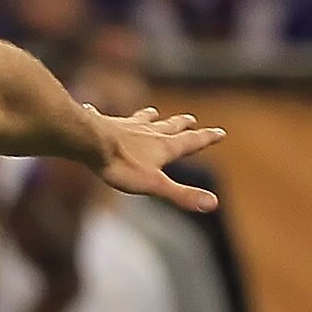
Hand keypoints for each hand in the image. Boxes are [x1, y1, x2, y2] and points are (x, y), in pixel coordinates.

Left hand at [85, 104, 223, 212]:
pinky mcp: (106, 125)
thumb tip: (213, 204)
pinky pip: (107, 118)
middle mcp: (149, 132)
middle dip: (182, 124)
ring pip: (143, 120)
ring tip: (153, 112)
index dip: (207, 138)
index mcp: (164, 147)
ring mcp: (127, 127)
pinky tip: (92, 107)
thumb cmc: (122, 166)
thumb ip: (182, 194)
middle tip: (191, 118)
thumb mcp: (156, 185)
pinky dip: (103, 114)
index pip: (191, 141)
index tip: (220, 132)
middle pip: (170, 127)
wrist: (91, 144)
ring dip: (150, 117)